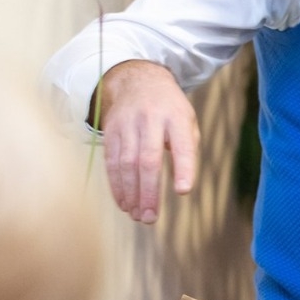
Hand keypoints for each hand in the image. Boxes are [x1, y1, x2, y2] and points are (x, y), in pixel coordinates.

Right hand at [94, 60, 199, 223]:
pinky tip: (123, 202)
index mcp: (177, 117)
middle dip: (149, 192)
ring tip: (137, 215)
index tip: (184, 191)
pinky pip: (111, 163)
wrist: (138, 81)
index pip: (182, 145)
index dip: (183, 169)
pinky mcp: (110, 132)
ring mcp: (127, 125)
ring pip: (126, 164)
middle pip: (148, 160)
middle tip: (150, 218)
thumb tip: (181, 186)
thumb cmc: (170, 110)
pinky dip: (116, 185)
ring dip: (130, 194)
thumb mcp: (188, 122)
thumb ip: (187, 150)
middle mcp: (150, 120)